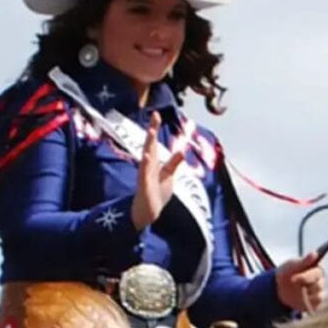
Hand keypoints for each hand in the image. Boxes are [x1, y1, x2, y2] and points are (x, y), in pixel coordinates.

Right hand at [131, 112, 185, 229]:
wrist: (148, 213)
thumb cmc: (156, 194)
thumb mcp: (168, 176)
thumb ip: (173, 163)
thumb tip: (182, 151)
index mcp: (153, 163)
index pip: (154, 142)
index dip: (154, 128)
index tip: (156, 114)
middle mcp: (148, 166)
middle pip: (150, 145)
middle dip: (152, 131)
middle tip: (154, 116)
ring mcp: (145, 176)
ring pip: (147, 157)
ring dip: (149, 144)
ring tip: (151, 131)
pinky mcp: (145, 187)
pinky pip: (145, 175)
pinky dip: (146, 166)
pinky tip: (146, 156)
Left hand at [275, 251, 325, 312]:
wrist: (279, 288)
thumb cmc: (288, 272)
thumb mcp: (292, 265)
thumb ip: (303, 261)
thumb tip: (315, 253)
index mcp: (318, 269)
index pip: (317, 273)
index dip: (306, 277)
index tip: (295, 279)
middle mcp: (321, 281)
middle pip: (318, 286)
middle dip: (304, 287)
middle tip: (292, 284)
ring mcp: (319, 293)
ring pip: (318, 297)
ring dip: (304, 295)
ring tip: (296, 292)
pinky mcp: (315, 304)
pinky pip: (314, 306)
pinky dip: (306, 304)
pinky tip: (299, 300)